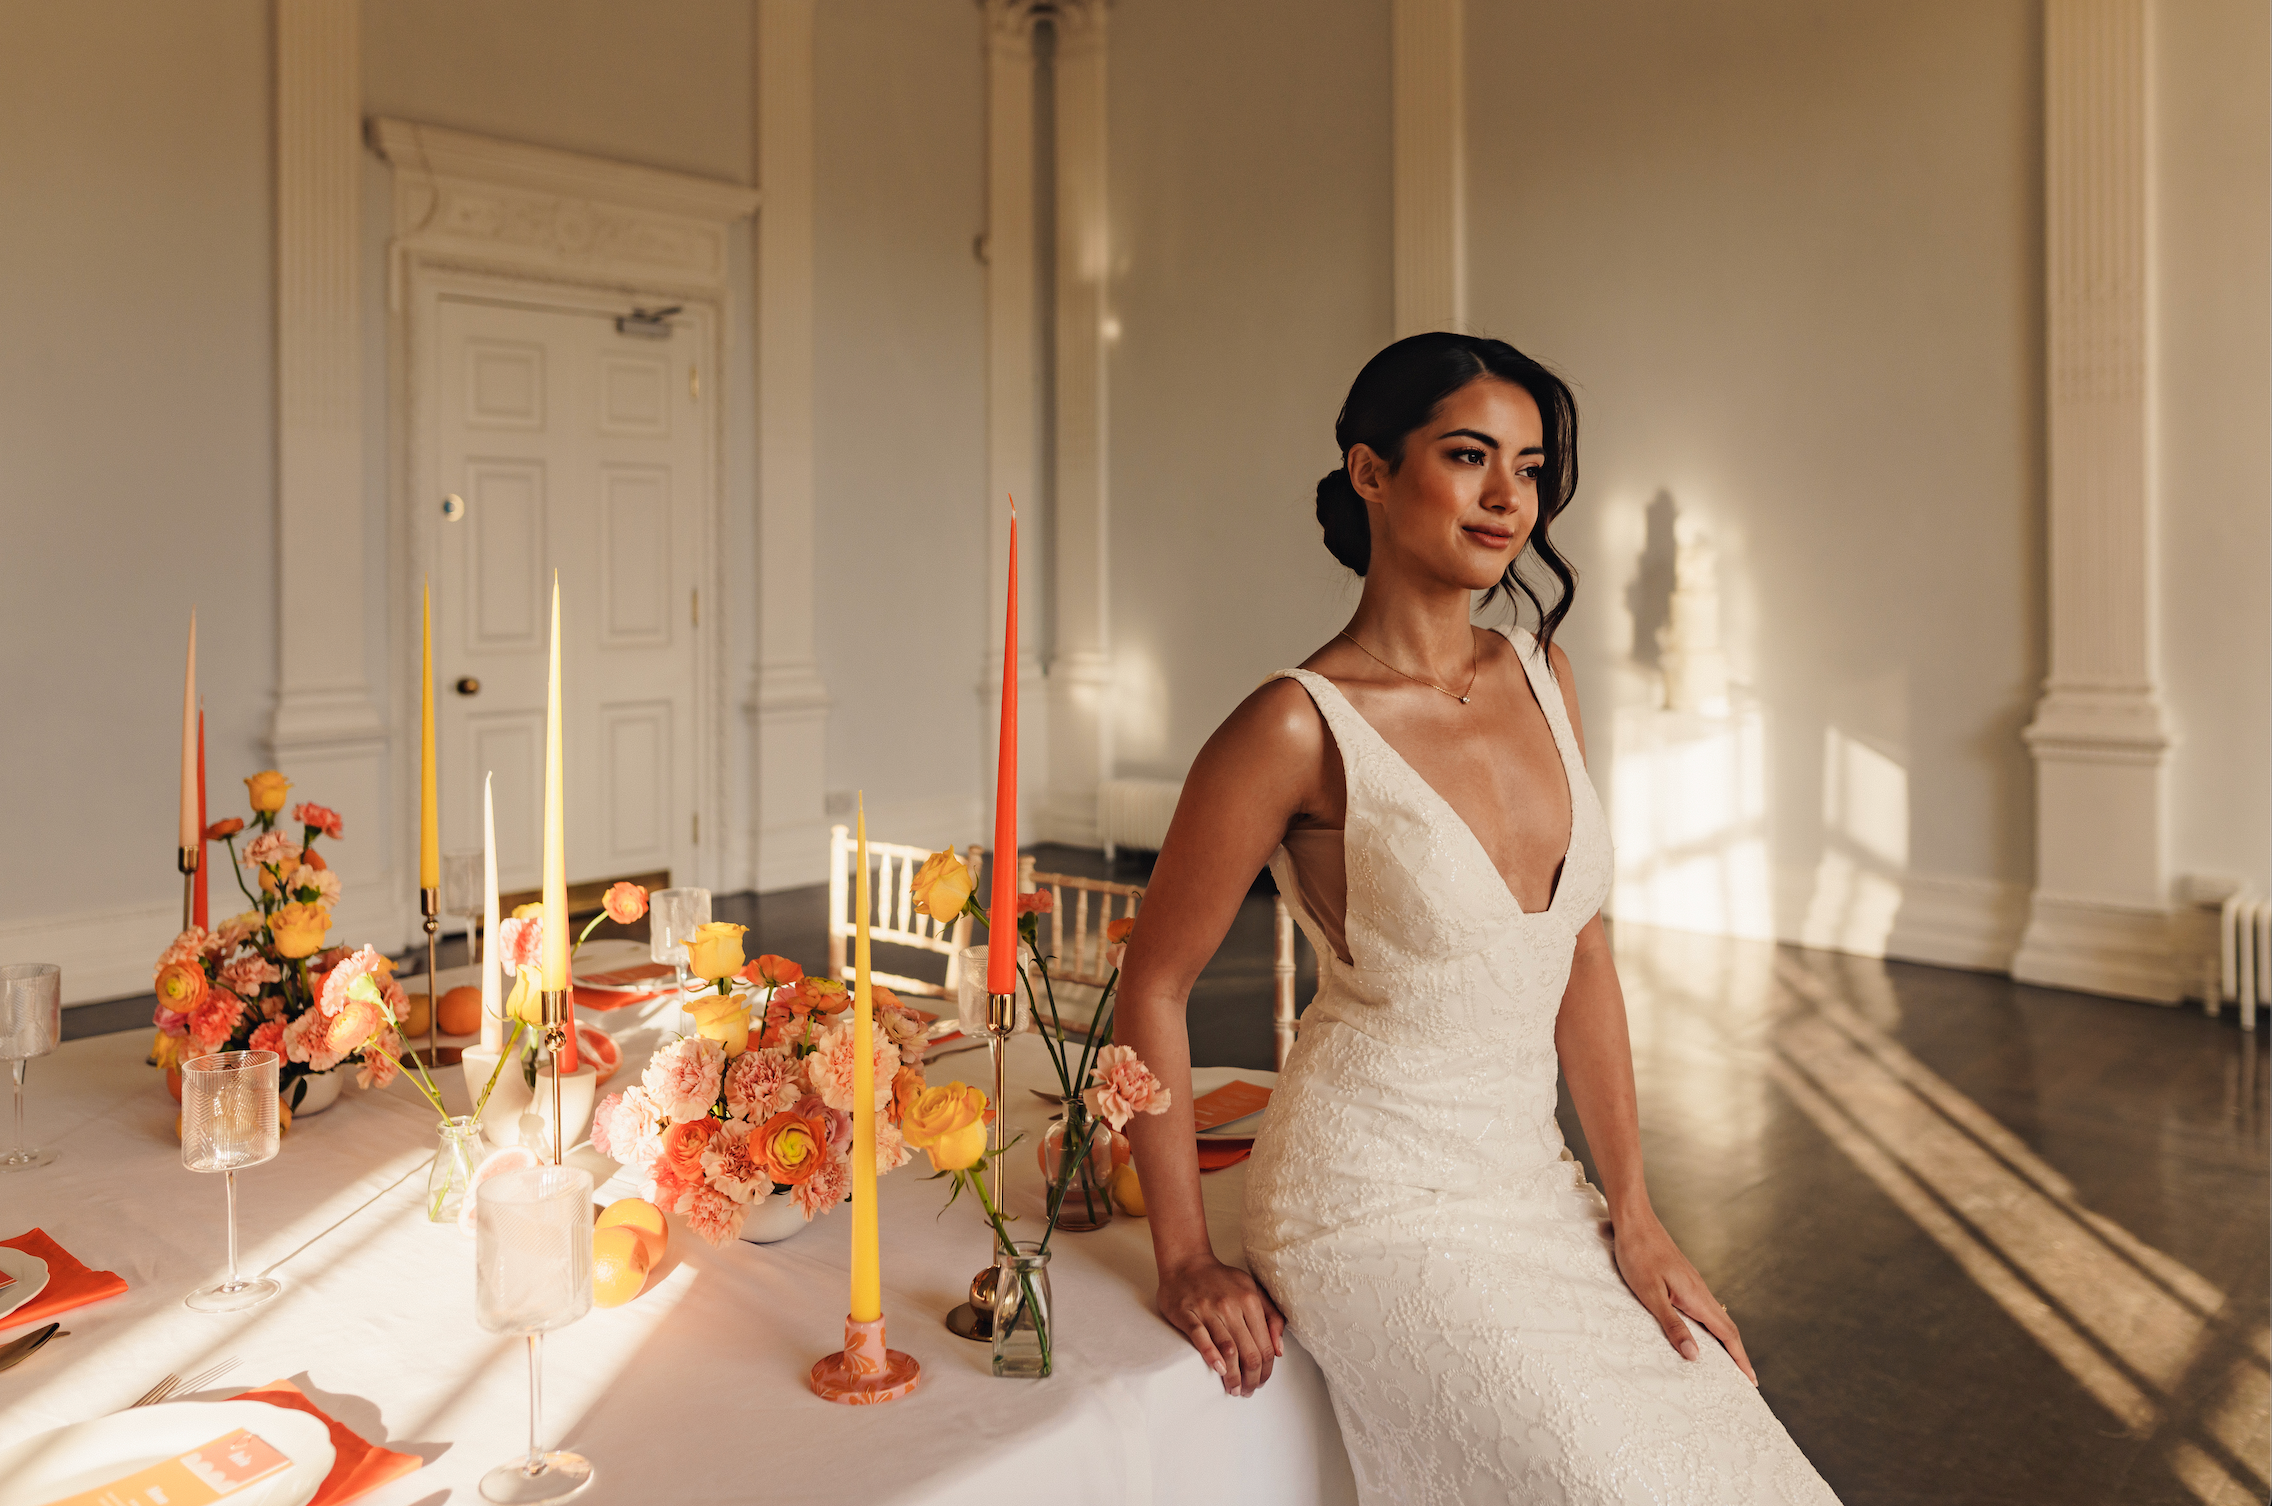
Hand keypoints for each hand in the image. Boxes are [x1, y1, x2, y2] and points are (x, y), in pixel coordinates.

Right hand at [1156, 1257, 1285, 1395]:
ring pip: (1228, 1349)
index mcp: (1250, 1301)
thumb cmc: (1220, 1280)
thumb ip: (1271, 1317)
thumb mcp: (1252, 1290)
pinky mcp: (1187, 1313)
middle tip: (1248, 1392)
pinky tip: (1218, 1370)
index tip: (1261, 1382)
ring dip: (1234, 1376)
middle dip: (1252, 1379)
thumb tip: (1280, 1350)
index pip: (1265, 1345)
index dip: (1266, 1370)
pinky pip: (1201, 1337)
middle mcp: (1231, 1306)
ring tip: (1234, 1389)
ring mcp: (1208, 1310)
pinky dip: (1211, 1355)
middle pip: (1249, 1352)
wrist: (1186, 1262)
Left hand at [1610, 1207, 1756, 1385]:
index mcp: (1697, 1297)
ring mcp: (1693, 1284)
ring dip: (1725, 1342)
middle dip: (1737, 1355)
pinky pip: (1703, 1309)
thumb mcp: (1650, 1295)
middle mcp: (1700, 1291)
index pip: (1728, 1334)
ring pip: (1716, 1318)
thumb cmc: (1638, 1255)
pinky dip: (1710, 1328)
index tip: (1752, 1382)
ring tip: (1725, 1364)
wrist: (1634, 1220)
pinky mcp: (1683, 1279)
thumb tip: (1694, 1356)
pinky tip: (1700, 1333)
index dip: (1741, 1359)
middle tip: (1743, 1380)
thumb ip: (1673, 1325)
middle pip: (1727, 1328)